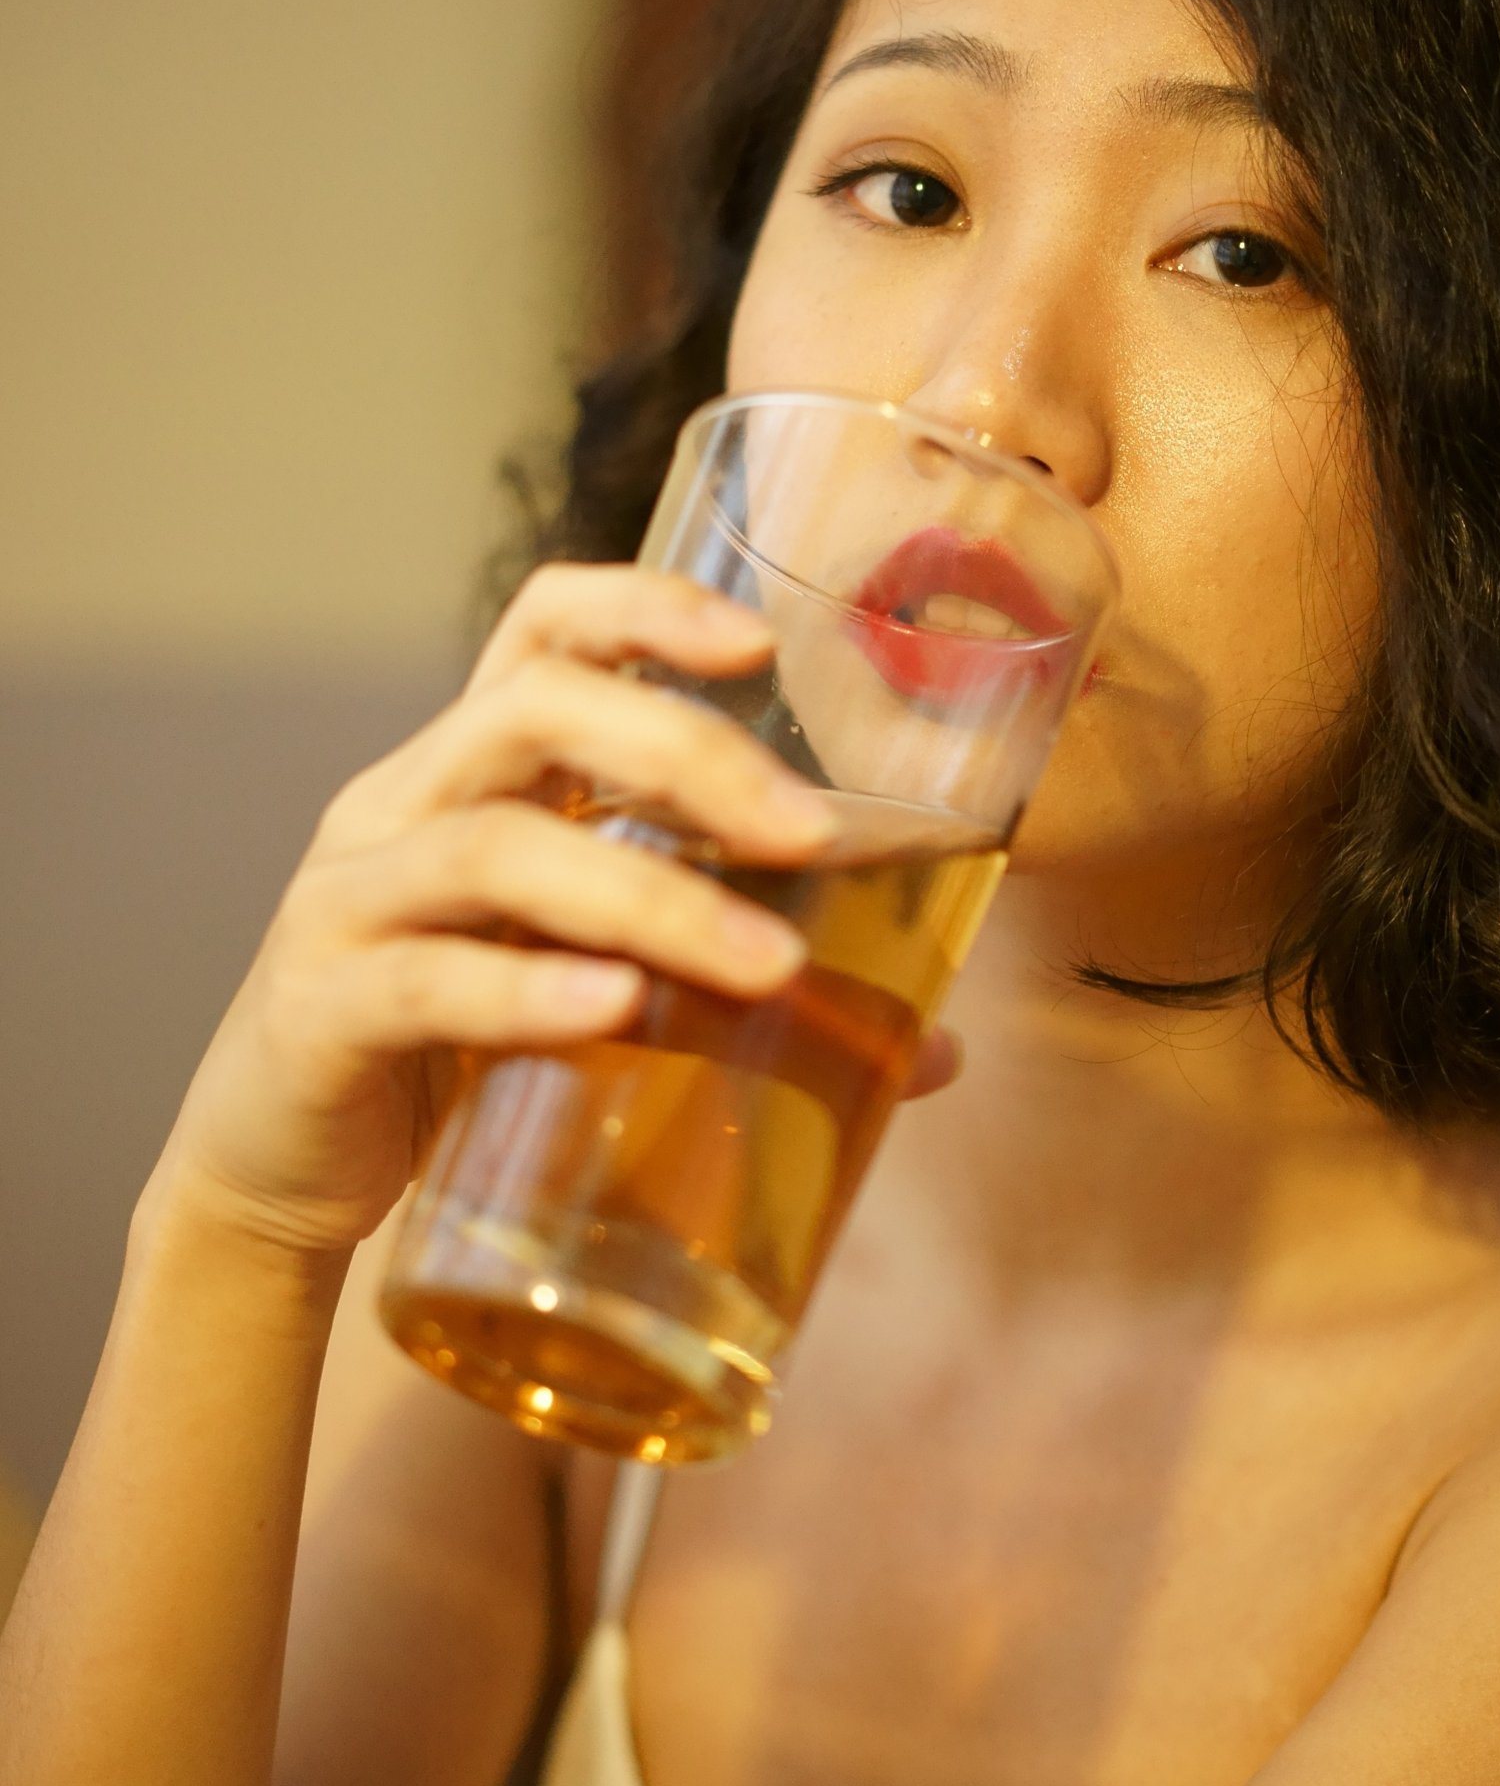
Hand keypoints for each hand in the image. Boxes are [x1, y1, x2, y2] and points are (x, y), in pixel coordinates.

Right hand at [153, 564, 955, 1256]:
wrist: (280, 1177)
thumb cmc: (456, 1057)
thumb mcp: (590, 991)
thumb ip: (727, 993)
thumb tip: (932, 1051)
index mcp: (471, 775)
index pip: (542, 630)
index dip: (645, 608)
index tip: (761, 644)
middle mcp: (399, 809)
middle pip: (531, 710)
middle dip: (685, 753)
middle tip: (810, 835)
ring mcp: (345, 904)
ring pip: (495, 849)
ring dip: (648, 895)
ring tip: (767, 966)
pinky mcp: (318, 1012)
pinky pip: (422, 981)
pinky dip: (527, 992)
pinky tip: (612, 1009)